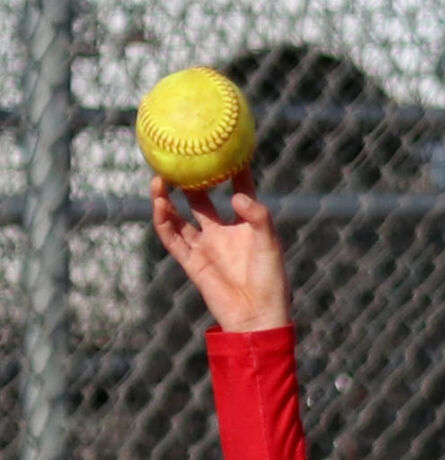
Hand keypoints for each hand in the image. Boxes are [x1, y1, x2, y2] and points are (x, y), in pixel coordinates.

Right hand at [150, 168, 291, 332]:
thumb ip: (257, 215)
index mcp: (245, 225)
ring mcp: (206, 247)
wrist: (258, 318)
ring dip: (167, 198)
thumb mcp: (270, 243)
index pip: (238, 188)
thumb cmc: (271, 281)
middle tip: (177, 156)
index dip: (233, 166)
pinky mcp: (193, 263)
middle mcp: (222, 233)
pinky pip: (172, 238)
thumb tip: (236, 196)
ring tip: (158, 178)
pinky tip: (158, 204)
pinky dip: (163, 221)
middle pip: (200, 199)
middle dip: (189, 179)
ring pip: (179, 217)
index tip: (224, 141)